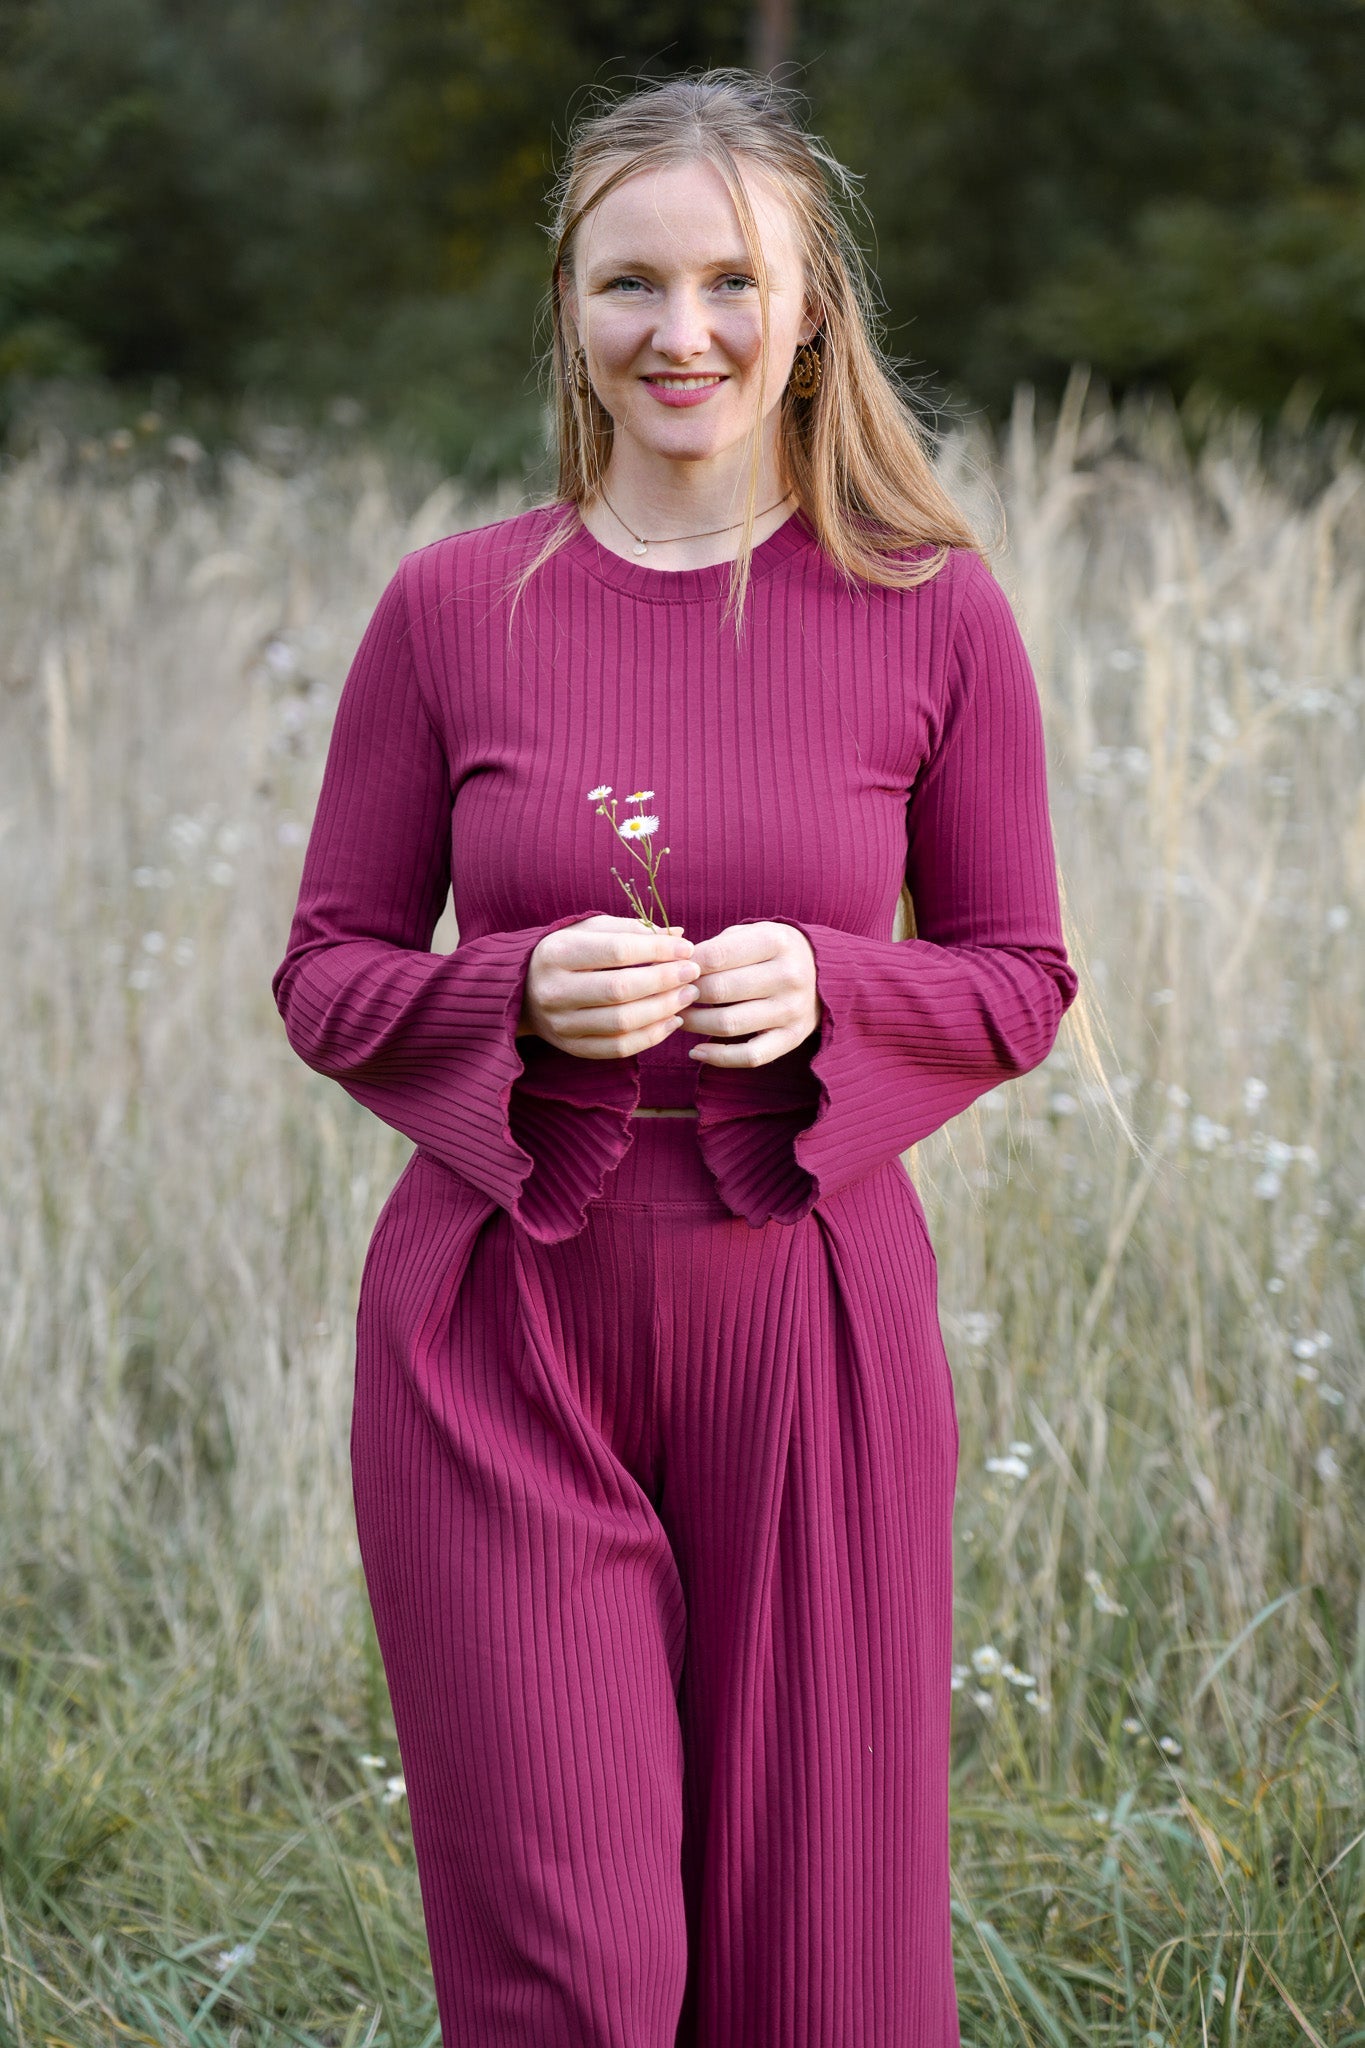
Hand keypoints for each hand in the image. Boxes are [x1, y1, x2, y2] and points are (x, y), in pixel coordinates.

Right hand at [518, 915, 699, 1059]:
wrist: (525, 990)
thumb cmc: (568, 952)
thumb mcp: (591, 931)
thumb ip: (632, 930)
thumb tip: (679, 937)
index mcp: (557, 953)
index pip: (617, 951)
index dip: (657, 951)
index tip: (687, 950)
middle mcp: (554, 990)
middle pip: (620, 989)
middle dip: (665, 981)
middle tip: (692, 973)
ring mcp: (561, 1024)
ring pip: (622, 1023)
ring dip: (663, 1009)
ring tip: (687, 995)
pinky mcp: (572, 1048)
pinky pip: (619, 1048)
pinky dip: (651, 1036)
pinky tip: (672, 1020)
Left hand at [680, 921, 820, 1067]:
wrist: (821, 972)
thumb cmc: (769, 951)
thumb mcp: (748, 934)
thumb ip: (714, 947)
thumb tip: (670, 970)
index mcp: (776, 941)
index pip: (716, 956)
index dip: (685, 966)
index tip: (672, 971)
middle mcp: (788, 975)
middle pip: (719, 991)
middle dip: (686, 995)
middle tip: (671, 995)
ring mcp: (792, 1009)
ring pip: (728, 1024)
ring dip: (694, 1024)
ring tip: (680, 1017)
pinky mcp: (793, 1037)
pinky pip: (750, 1056)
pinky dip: (718, 1058)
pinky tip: (697, 1050)